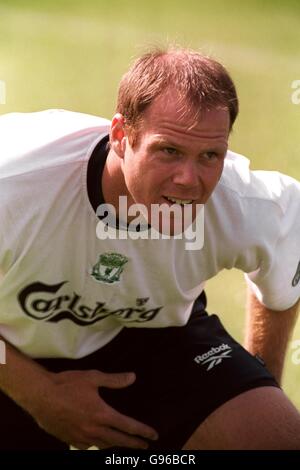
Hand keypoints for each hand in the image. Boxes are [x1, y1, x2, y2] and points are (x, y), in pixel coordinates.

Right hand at [31, 369, 157, 448]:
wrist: (40, 396)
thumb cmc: (67, 384)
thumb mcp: (93, 378)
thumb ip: (114, 380)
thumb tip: (132, 377)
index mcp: (102, 414)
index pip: (128, 426)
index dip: (142, 432)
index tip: (153, 436)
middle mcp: (94, 430)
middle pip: (119, 441)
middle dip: (134, 444)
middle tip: (145, 447)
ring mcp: (81, 437)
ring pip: (104, 446)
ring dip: (116, 446)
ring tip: (124, 445)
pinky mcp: (70, 439)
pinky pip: (88, 446)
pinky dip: (97, 445)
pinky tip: (98, 443)